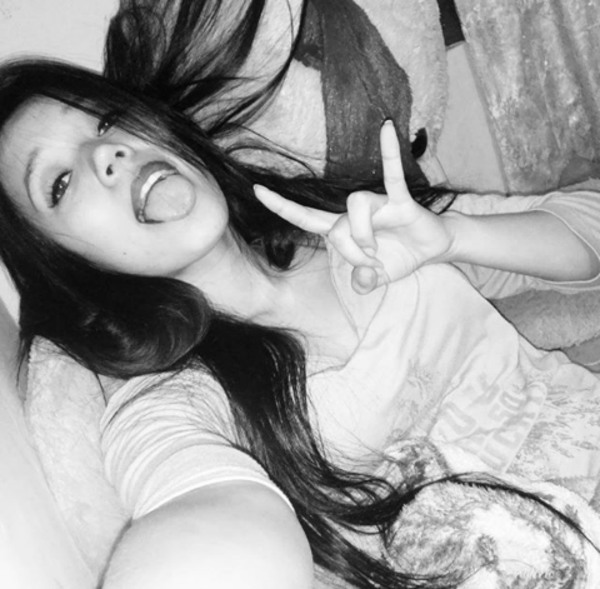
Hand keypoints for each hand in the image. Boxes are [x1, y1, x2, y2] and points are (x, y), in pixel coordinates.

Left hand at [254, 121, 454, 293]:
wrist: (433, 248)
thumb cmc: (400, 256)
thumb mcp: (378, 278)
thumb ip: (364, 282)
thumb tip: (362, 281)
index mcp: (344, 229)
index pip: (305, 216)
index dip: (282, 206)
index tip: (257, 189)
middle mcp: (355, 213)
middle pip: (332, 225)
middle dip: (347, 250)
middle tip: (367, 263)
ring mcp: (377, 204)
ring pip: (354, 208)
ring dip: (363, 237)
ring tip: (377, 251)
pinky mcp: (400, 201)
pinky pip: (392, 175)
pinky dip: (390, 154)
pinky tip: (386, 128)